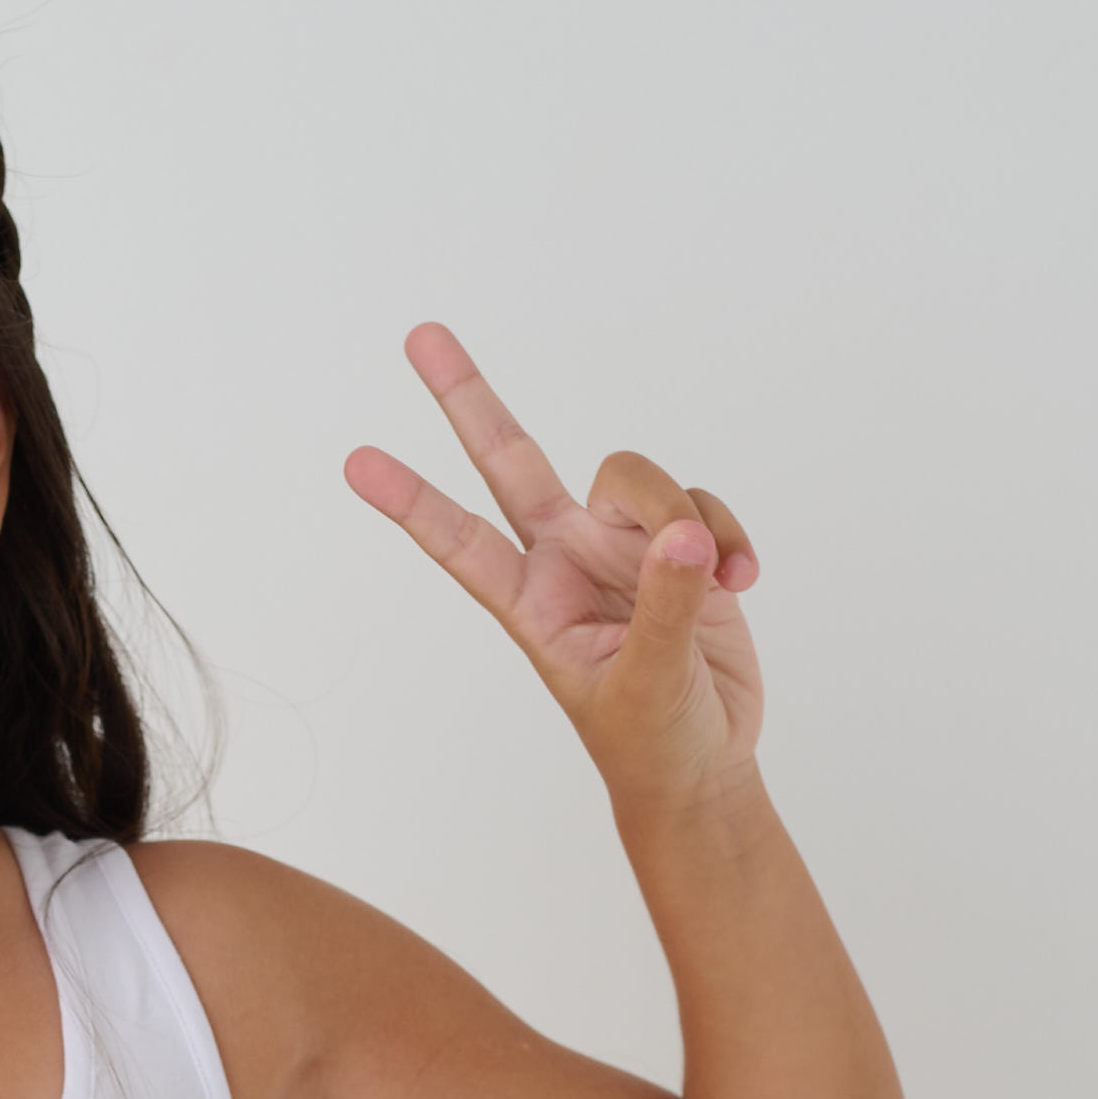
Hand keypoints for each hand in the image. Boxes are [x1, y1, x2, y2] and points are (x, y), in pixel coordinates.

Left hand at [346, 324, 762, 818]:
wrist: (705, 763)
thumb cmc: (654, 741)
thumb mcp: (649, 686)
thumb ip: (664, 607)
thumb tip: (683, 536)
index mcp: (534, 604)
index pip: (463, 542)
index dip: (412, 503)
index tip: (356, 463)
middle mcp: (567, 560)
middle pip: (512, 461)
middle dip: (469, 399)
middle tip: (419, 335)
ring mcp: (621, 548)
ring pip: (639, 479)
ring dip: (689, 517)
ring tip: (719, 581)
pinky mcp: (679, 546)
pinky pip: (700, 503)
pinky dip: (727, 535)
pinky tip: (741, 581)